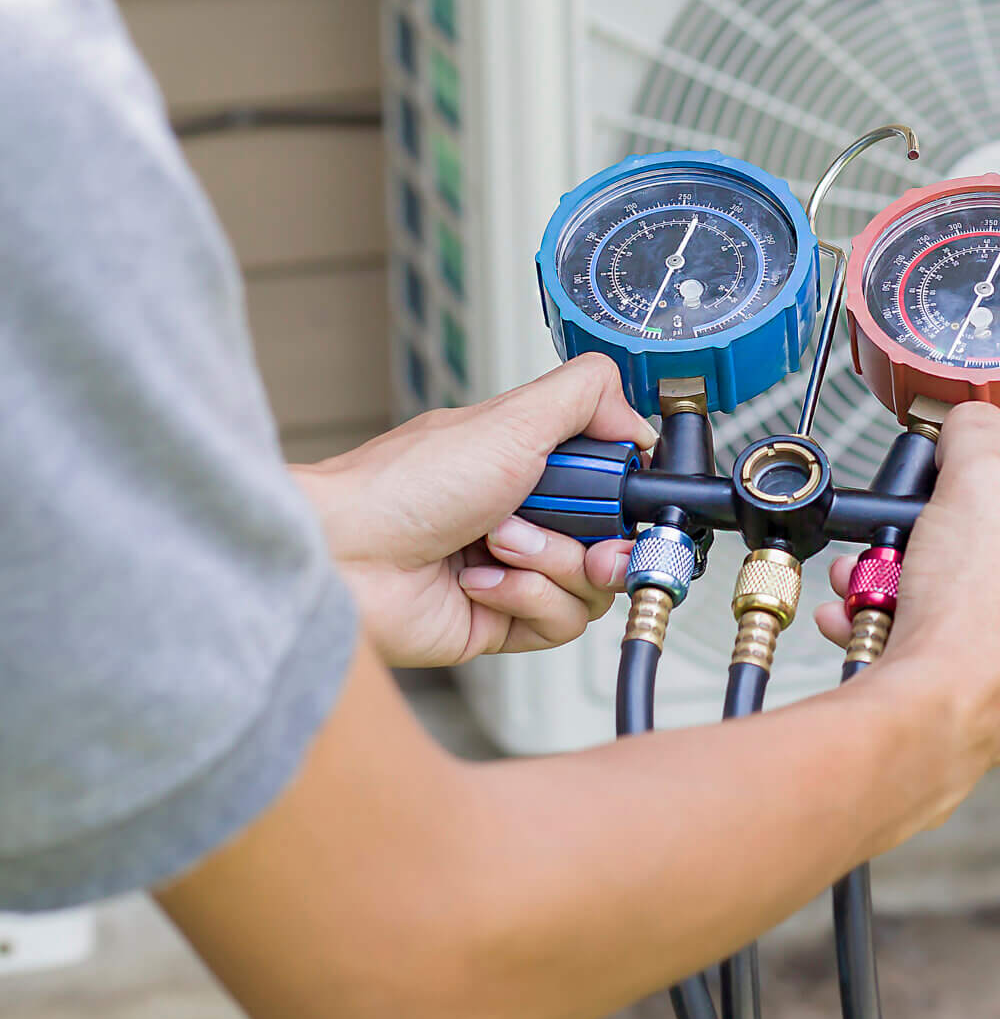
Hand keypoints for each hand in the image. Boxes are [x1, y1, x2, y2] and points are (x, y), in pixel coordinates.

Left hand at [292, 355, 658, 667]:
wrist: (343, 556)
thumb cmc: (404, 485)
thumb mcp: (511, 419)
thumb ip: (585, 396)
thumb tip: (638, 416)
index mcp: (531, 465)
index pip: (615, 486)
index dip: (629, 497)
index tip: (628, 499)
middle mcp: (528, 517)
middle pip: (615, 541)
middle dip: (598, 540)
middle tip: (576, 533)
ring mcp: (515, 571)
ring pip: (591, 586)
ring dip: (548, 564)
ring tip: (497, 544)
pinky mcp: (501, 622)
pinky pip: (558, 623)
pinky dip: (524, 598)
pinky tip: (479, 581)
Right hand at [814, 403, 999, 787]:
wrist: (928, 712)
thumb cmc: (976, 616)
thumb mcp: (978, 480)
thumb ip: (980, 433)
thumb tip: (972, 423)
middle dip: (972, 532)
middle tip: (942, 525)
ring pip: (996, 595)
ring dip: (932, 575)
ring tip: (887, 567)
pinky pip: (970, 642)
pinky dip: (922, 622)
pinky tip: (875, 611)